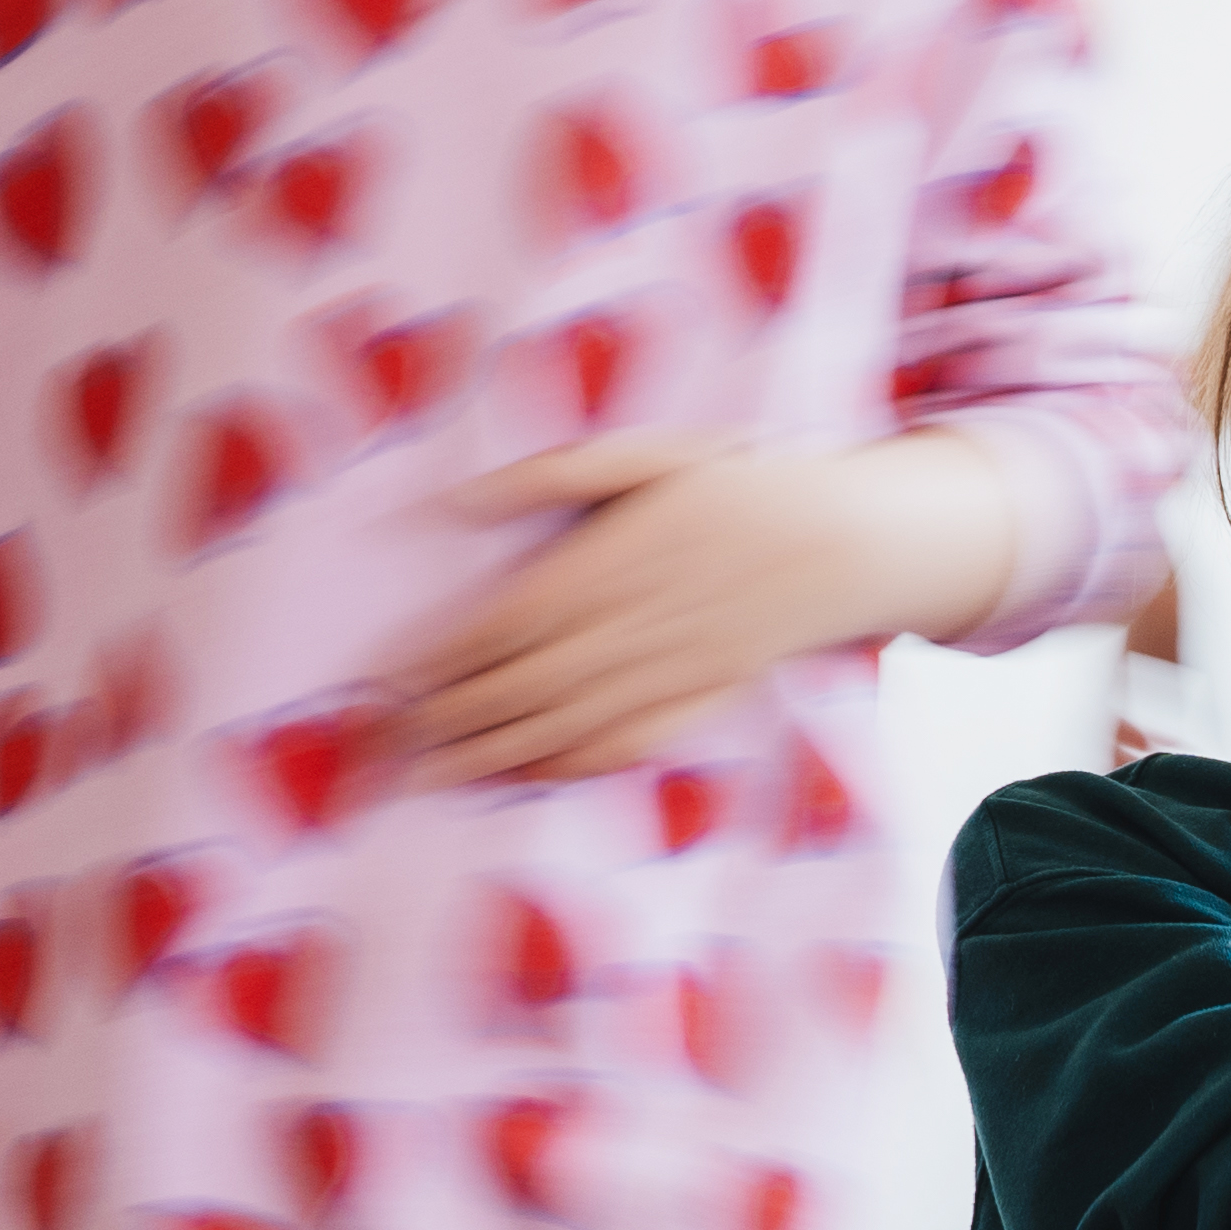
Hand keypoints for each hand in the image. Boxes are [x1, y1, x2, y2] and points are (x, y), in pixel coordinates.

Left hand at [391, 425, 1001, 784]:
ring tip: (429, 773)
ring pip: (569, 720)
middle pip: (527, 681)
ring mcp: (673, 670)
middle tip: (384, 743)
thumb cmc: (734, 486)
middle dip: (451, 717)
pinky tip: (522, 774)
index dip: (445, 656)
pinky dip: (571, 763)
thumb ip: (550, 475)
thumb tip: (455, 506)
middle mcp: (640, 621)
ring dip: (493, 752)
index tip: (388, 679)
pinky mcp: (702, 699)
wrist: (846, 541)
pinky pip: (628, 741)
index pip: (509, 619)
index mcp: (617, 557)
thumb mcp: (645, 455)